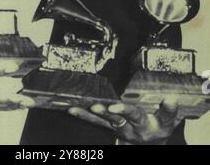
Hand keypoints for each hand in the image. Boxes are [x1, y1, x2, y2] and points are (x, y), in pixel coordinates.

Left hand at [68, 98, 182, 144]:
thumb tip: (171, 98)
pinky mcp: (109, 127)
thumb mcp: (168, 122)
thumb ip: (169, 111)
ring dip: (87, 116)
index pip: (134, 115)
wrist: (151, 143)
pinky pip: (94, 122)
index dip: (125, 110)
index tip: (114, 106)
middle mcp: (128, 129)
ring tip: (73, 109)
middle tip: (94, 107)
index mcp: (143, 125)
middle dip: (103, 114)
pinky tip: (71, 109)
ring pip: (100, 123)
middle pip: (115, 120)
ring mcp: (116, 129)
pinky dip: (83, 116)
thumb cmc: (159, 128)